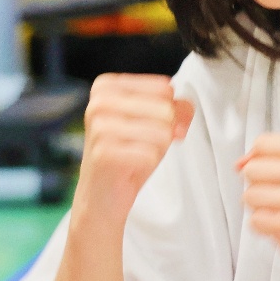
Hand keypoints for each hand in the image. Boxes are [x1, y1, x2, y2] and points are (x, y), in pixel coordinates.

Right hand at [75, 73, 193, 223]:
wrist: (102, 195)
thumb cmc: (128, 153)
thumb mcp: (156, 122)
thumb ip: (178, 108)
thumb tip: (180, 115)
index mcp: (107, 86)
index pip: (164, 88)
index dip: (171, 111)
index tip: (155, 125)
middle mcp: (99, 102)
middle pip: (165, 109)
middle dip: (166, 131)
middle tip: (147, 144)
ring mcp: (99, 127)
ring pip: (161, 131)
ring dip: (157, 148)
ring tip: (138, 154)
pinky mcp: (103, 152)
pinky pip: (151, 153)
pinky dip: (148, 163)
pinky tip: (132, 166)